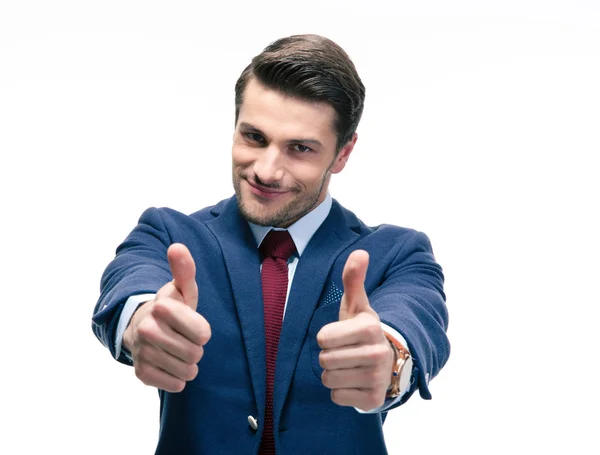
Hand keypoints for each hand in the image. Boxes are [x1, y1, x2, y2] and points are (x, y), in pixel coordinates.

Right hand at [123, 243, 211, 392]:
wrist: (142, 328)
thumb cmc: (172, 308)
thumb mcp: (182, 289)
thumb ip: (184, 270)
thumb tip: (177, 247)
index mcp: (162, 307)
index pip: (203, 334)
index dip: (202, 331)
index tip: (192, 324)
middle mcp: (147, 330)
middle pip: (196, 354)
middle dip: (195, 348)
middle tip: (184, 339)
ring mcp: (142, 352)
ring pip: (187, 371)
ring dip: (188, 364)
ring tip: (178, 351)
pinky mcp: (141, 373)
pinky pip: (175, 384)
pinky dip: (177, 378)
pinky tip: (170, 365)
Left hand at [316, 250, 393, 410]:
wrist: (388, 362)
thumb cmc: (362, 331)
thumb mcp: (357, 305)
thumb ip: (353, 279)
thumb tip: (360, 252)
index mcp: (370, 327)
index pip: (323, 337)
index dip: (326, 337)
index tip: (341, 335)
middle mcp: (376, 353)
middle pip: (324, 360)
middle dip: (329, 356)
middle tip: (345, 352)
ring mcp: (376, 378)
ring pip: (328, 379)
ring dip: (333, 374)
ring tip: (349, 366)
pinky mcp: (373, 399)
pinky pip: (336, 397)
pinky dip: (340, 391)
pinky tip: (354, 381)